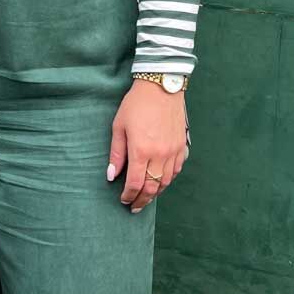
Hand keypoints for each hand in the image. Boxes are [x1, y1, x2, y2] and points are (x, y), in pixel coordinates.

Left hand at [108, 81, 189, 212]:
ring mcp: (173, 151)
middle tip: (135, 207)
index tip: (124, 200)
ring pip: (166, 182)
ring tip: (147, 197)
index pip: (136, 184)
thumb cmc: (136, 104)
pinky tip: (162, 181)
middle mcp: (160, 155)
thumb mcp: (119, 127)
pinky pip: (177, 170)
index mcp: (141, 151)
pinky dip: (168, 179)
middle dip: (142, 200)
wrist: (162, 86)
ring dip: (156, 192)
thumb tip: (112, 175)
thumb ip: (116, 153)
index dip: (129, 196)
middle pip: (152, 188)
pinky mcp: (182, 146)